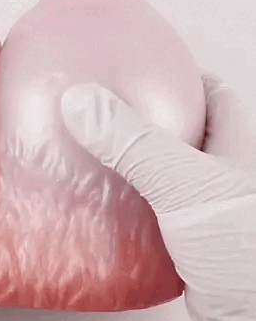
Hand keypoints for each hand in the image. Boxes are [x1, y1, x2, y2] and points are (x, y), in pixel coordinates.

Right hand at [61, 72, 255, 320]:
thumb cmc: (245, 253)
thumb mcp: (186, 185)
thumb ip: (133, 143)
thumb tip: (81, 101)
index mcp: (237, 144)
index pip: (212, 91)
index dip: (179, 73)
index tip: (140, 67)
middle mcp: (223, 172)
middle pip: (181, 128)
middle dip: (144, 116)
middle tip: (104, 109)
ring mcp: (204, 206)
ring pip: (161, 170)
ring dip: (129, 161)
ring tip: (92, 149)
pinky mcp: (185, 239)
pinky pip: (150, 206)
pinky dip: (126, 200)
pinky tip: (101, 200)